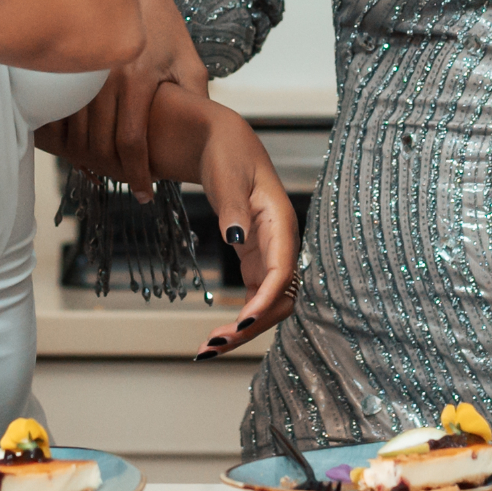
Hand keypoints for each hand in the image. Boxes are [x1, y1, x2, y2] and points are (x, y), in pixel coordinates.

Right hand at [34, 0, 209, 195]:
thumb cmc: (166, 27)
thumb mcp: (190, 64)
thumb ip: (194, 100)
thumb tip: (198, 139)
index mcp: (139, 78)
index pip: (130, 140)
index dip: (135, 172)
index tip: (143, 193)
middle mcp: (107, 75)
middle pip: (99, 141)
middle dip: (111, 169)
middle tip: (122, 184)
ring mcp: (84, 69)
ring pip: (77, 129)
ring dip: (88, 156)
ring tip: (103, 170)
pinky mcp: (69, 65)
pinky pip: (63, 111)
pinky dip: (70, 135)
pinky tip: (81, 148)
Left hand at [193, 106, 299, 356]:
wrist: (225, 141)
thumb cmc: (228, 153)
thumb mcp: (228, 175)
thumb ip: (233, 207)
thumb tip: (235, 237)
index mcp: (281, 223)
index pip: (282, 271)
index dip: (267, 298)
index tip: (244, 320)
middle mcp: (282, 244)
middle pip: (279, 298)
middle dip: (251, 325)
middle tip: (214, 345)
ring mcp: (270, 254)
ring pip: (268, 303)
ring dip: (244, 329)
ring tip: (209, 348)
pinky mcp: (257, 260)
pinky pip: (255, 297)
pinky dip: (239, 318)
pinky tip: (217, 335)